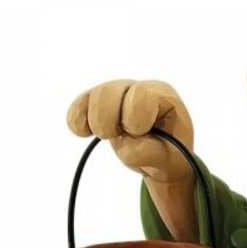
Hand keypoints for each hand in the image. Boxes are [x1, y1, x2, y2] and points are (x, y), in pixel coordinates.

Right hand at [67, 80, 193, 182]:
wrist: (160, 157)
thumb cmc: (169, 153)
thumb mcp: (169, 159)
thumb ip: (150, 153)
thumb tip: (124, 144)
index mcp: (162, 95)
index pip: (141, 96)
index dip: (135, 119)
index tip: (141, 133)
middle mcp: (138, 88)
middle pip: (109, 93)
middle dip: (110, 121)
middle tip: (120, 136)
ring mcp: (117, 93)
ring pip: (93, 98)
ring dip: (96, 124)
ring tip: (108, 137)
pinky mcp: (99, 104)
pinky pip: (79, 106)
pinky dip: (77, 121)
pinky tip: (83, 133)